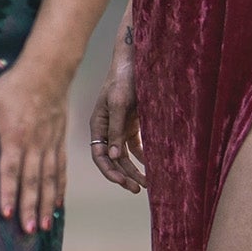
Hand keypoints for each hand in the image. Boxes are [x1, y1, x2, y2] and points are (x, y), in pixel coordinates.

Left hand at [0, 61, 70, 233]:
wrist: (47, 70)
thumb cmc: (13, 85)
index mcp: (15, 136)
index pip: (11, 171)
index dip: (9, 193)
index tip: (7, 214)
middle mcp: (35, 144)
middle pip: (33, 181)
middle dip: (30, 207)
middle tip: (28, 230)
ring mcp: (50, 144)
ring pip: (49, 180)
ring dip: (47, 204)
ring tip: (44, 225)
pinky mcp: (59, 142)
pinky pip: (60, 170)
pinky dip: (60, 189)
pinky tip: (58, 204)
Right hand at [88, 43, 145, 193]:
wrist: (136, 61)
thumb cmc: (124, 79)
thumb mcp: (120, 104)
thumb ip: (116, 131)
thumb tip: (114, 156)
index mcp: (98, 125)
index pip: (99, 156)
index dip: (110, 171)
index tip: (124, 183)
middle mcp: (107, 130)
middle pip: (113, 159)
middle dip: (125, 175)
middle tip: (138, 189)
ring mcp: (120, 128)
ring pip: (125, 156)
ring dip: (135, 170)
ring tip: (148, 183)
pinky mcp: (132, 125)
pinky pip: (137, 147)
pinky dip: (144, 157)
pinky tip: (154, 166)